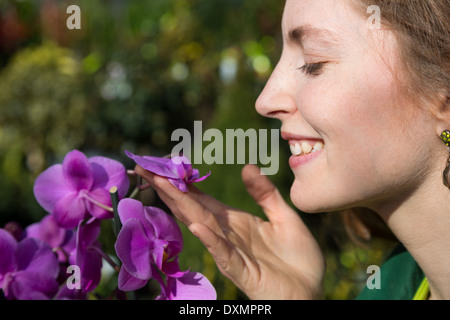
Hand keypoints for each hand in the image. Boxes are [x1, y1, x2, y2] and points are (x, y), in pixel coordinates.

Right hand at [135, 164, 324, 299]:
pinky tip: (197, 226)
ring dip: (182, 206)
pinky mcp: (243, 271)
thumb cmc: (297, 257)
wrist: (311, 290)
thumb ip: (265, 193)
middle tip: (144, 168)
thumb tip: (247, 166)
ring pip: (202, 226)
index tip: (161, 164)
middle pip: (193, 208)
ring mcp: (232, 252)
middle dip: (169, 189)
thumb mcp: (284, 216)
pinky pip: (224, 253)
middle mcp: (227, 234)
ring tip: (161, 185)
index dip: (182, 182)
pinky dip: (210, 240)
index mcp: (234, 221)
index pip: (201, 198)